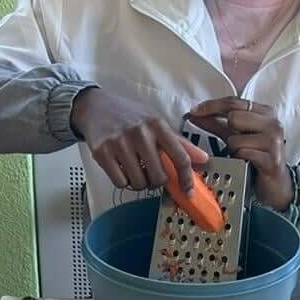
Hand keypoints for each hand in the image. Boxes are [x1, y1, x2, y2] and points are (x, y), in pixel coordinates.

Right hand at [70, 87, 208, 192]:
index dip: (187, 179)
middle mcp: (140, 133)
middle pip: (159, 177)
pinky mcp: (102, 153)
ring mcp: (120, 143)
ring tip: (134, 169)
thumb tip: (203, 160)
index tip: (189, 192)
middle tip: (151, 175)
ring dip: (139, 182)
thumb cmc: (130, 116)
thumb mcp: (156, 123)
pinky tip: (121, 168)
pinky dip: (123, 181)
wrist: (95, 107)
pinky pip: (120, 182)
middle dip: (157, 182)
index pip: (180, 157)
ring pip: (139, 183)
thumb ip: (180, 143)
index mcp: (157, 125)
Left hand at [186, 98, 291, 210]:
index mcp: (266, 112)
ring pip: (236, 138)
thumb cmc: (256, 158)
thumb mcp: (237, 137)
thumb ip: (218, 124)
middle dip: (227, 132)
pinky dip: (239, 161)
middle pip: (234, 118)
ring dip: (234, 150)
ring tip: (243, 157)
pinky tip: (247, 164)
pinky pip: (243, 154)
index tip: (194, 111)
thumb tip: (195, 114)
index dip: (212, 106)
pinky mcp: (271, 159)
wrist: (277, 185)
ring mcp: (274, 141)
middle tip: (234, 145)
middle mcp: (273, 123)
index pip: (234, 102)